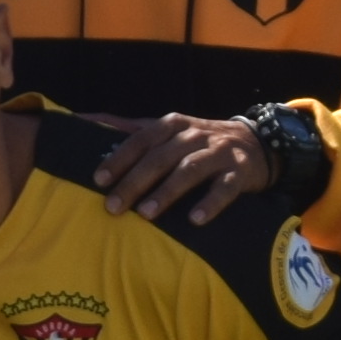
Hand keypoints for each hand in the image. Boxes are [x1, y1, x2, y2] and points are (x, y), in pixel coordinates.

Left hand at [86, 109, 284, 222]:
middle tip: (113, 207)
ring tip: (146, 213)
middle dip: (135, 182)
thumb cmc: (198, 142)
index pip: (141, 139)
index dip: (119, 158)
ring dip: (167, 192)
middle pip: (160, 157)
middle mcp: (195, 135)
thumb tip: (85, 119)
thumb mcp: (167, 130)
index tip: (98, 180)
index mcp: (172, 125)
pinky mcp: (240, 171)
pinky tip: (195, 219)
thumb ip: (129, 128)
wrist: (256, 143)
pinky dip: (210, 203)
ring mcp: (218, 152)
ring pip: (190, 170)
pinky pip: (225, 187)